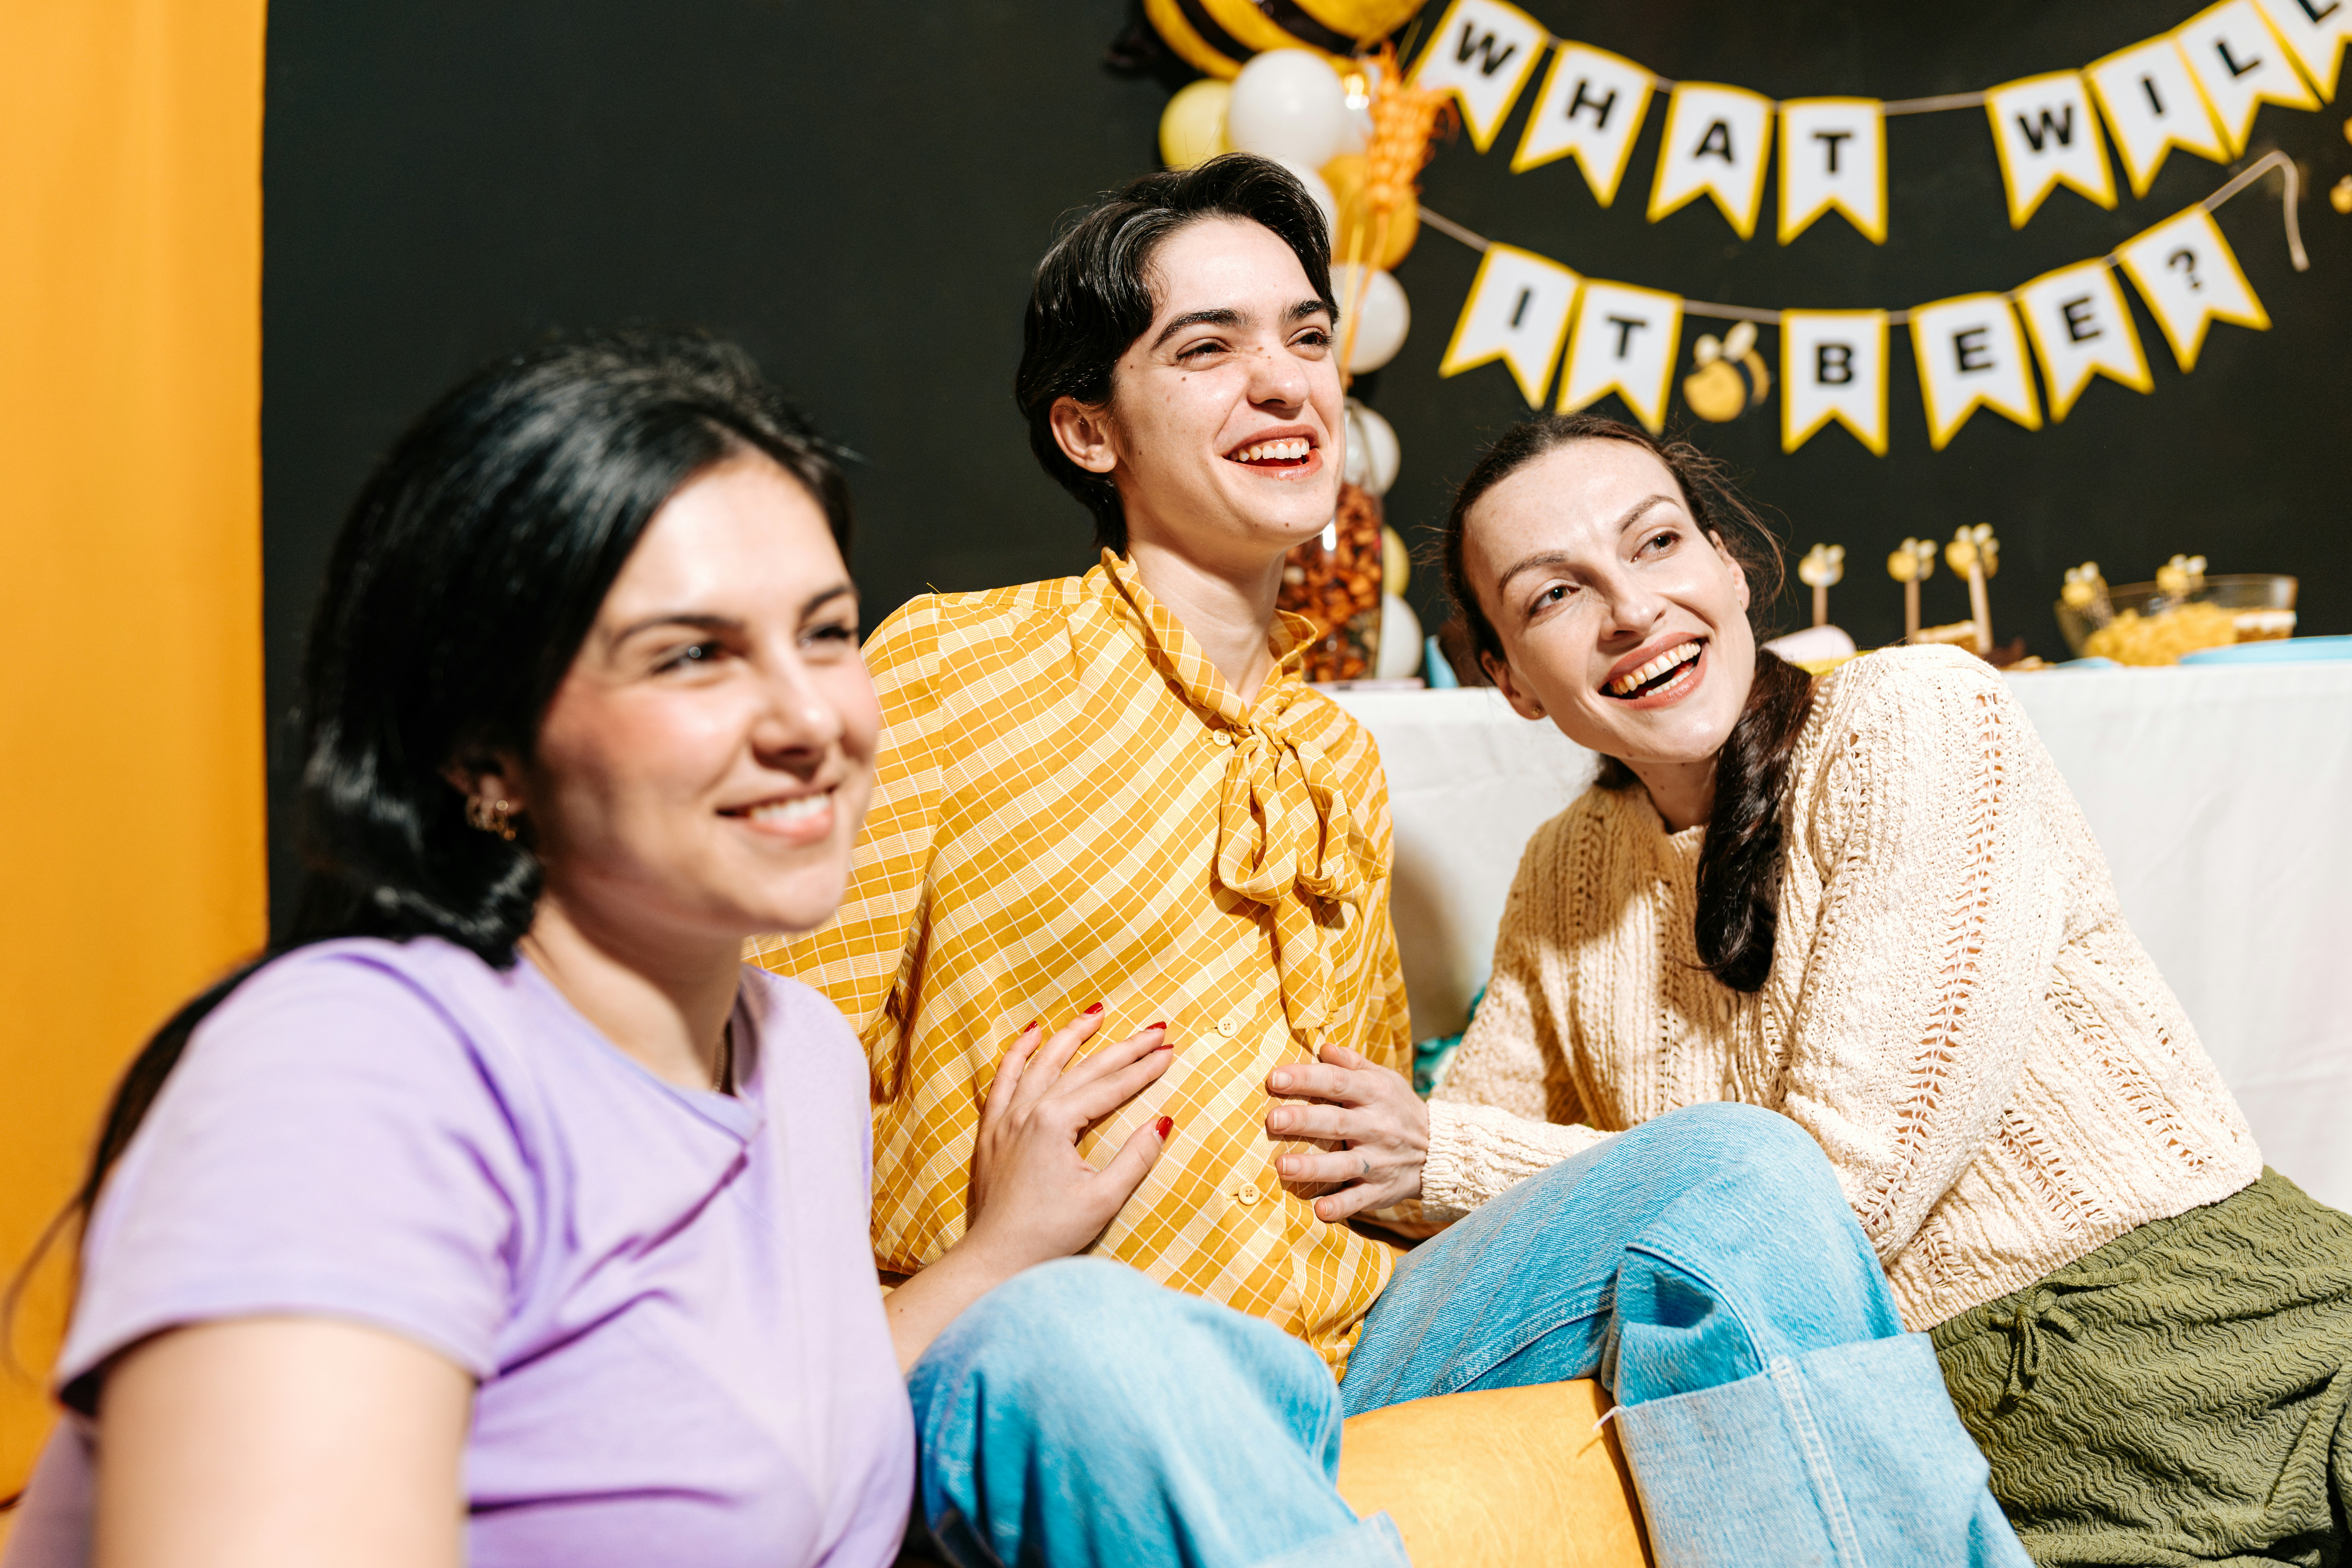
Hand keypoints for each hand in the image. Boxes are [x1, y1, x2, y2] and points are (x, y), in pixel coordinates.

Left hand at [960, 1009, 1175, 1272]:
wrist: (995, 1258)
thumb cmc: (1050, 1234)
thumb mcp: (1103, 1199)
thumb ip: (1135, 1157)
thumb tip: (1162, 1121)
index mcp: (1055, 1123)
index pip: (1110, 1087)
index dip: (1144, 1070)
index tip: (1170, 1052)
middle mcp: (1028, 1110)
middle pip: (1084, 1067)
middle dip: (1124, 1047)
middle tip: (1156, 1029)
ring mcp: (1006, 1117)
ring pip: (1042, 1062)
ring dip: (1072, 1035)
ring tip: (1097, 1014)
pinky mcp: (992, 1130)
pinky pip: (1003, 1079)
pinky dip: (1018, 1053)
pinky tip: (1032, 1034)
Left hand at [1264, 1043, 1427, 1222]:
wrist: (1439, 1151)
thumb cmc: (1398, 1108)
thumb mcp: (1384, 1078)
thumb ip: (1352, 1063)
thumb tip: (1323, 1047)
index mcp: (1375, 1094)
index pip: (1338, 1082)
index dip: (1306, 1079)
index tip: (1275, 1078)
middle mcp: (1377, 1127)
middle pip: (1336, 1123)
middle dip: (1304, 1120)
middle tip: (1273, 1120)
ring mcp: (1379, 1162)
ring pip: (1343, 1165)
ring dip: (1313, 1167)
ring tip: (1282, 1166)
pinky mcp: (1380, 1191)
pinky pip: (1359, 1200)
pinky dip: (1340, 1207)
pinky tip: (1319, 1210)